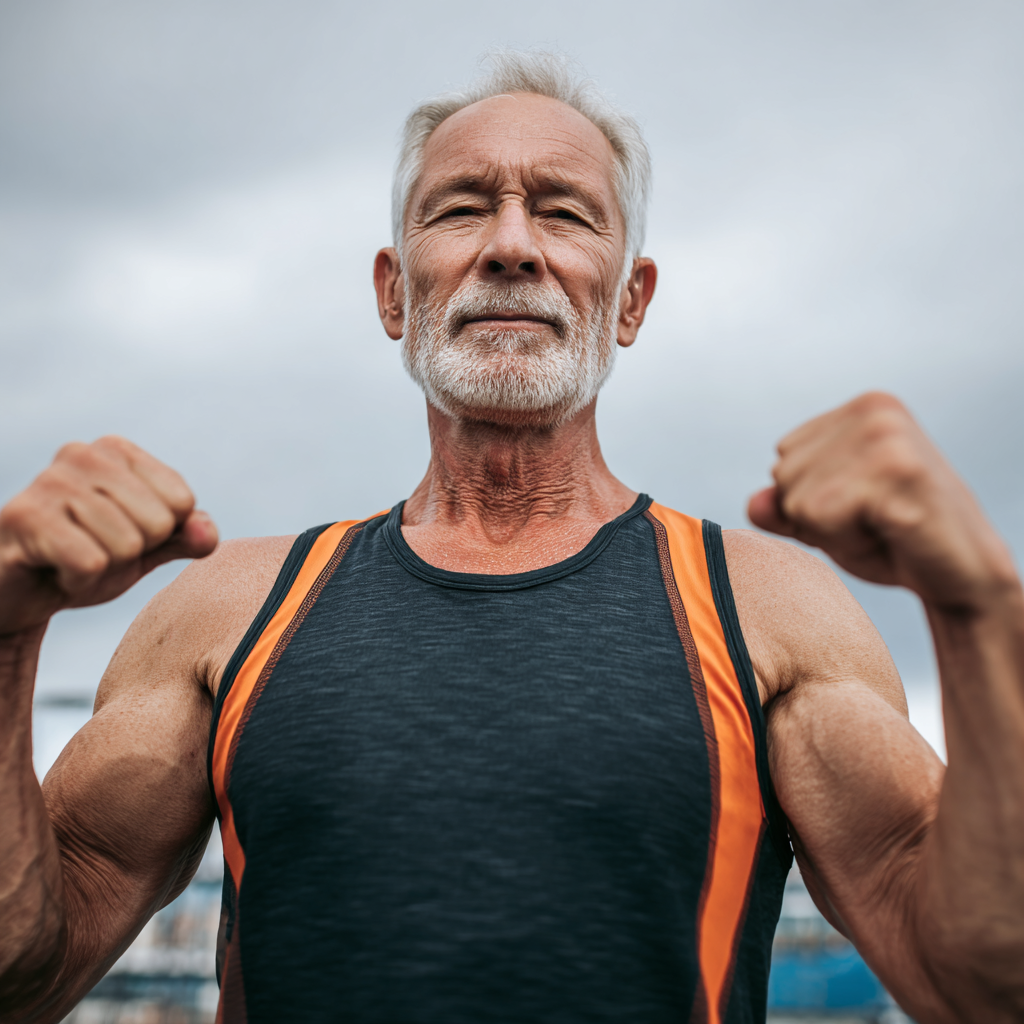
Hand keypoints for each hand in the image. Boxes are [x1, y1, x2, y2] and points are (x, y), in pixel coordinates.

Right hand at [0, 437, 217, 634]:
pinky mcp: (25, 518)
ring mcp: (50, 482)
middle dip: (131, 553)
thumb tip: (207, 532)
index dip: (158, 535)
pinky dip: (79, 581)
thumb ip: (185, 537)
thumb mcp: (147, 549)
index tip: (120, 534)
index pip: (182, 502)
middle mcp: (82, 454)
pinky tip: (54, 569)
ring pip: (127, 545)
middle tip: (93, 550)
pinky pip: (92, 563)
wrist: (17, 593)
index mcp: (117, 451)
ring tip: (71, 557)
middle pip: (157, 524)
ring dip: (103, 569)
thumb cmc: (84, 559)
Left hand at [748, 392, 1016, 611]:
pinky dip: (848, 541)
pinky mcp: (896, 473)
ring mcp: (887, 438)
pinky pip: (820, 517)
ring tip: (885, 527)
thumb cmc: (896, 543)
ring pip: (798, 500)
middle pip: (785, 477)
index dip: (814, 499)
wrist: (965, 579)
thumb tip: (753, 503)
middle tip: (878, 521)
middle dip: (820, 517)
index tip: (867, 506)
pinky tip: (892, 535)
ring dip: (835, 532)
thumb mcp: (827, 519)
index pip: (784, 456)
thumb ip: (784, 506)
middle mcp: (875, 411)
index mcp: (864, 407)